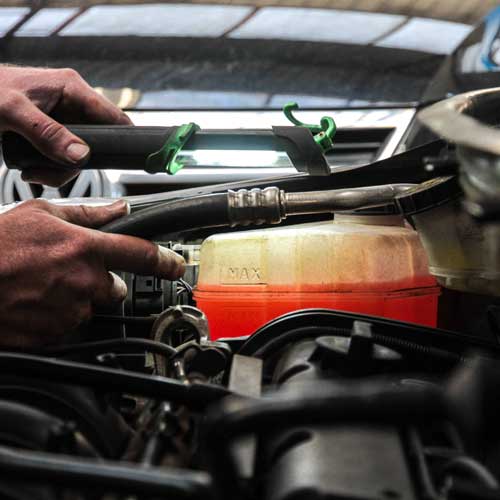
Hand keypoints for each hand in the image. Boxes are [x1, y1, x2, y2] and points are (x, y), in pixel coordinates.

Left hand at [0, 65, 131, 186]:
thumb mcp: (13, 112)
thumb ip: (48, 133)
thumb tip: (82, 155)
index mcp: (71, 88)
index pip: (113, 115)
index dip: (122, 139)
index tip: (122, 161)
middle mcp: (71, 105)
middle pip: (97, 143)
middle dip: (76, 164)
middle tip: (52, 172)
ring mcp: (61, 122)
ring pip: (79, 156)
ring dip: (59, 171)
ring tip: (33, 171)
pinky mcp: (50, 135)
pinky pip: (63, 158)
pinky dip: (50, 170)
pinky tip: (30, 169)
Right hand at [0, 199, 184, 347]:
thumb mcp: (39, 215)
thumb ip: (87, 213)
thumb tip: (118, 209)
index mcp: (85, 248)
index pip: (141, 254)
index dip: (165, 261)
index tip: (176, 266)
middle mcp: (83, 282)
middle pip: (115, 287)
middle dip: (102, 282)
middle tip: (69, 272)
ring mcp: (69, 311)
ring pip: (90, 307)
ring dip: (76, 299)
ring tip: (43, 285)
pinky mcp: (54, 333)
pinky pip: (68, 326)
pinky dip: (58, 316)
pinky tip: (35, 302)